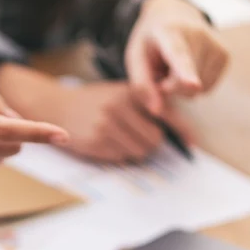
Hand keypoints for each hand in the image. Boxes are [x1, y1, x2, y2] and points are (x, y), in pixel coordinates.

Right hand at [44, 81, 194, 162]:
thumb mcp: (120, 92)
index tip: (192, 143)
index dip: (182, 130)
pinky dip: (118, 154)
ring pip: (139, 151)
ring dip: (134, 150)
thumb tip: (178, 130)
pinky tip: (105, 142)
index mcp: (131, 91)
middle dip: (150, 142)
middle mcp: (120, 107)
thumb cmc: (94, 101)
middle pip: (155, 139)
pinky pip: (121, 157)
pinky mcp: (96, 143)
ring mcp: (107, 125)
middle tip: (137, 136)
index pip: (166, 113)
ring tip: (119, 138)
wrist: (56, 106)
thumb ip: (147, 103)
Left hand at [125, 0, 229, 115]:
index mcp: (169, 32)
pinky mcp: (226, 55)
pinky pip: (208, 89)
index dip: (185, 73)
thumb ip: (142, 85)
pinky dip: (195, 86)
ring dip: (181, 87)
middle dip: (168, 87)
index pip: (178, 55)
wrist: (175, 14)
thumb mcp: (135, 58)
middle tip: (160, 70)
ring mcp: (216, 44)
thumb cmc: (150, 40)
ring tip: (175, 65)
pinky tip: (189, 68)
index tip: (193, 85)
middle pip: (183, 84)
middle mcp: (198, 34)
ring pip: (197, 90)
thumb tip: (156, 112)